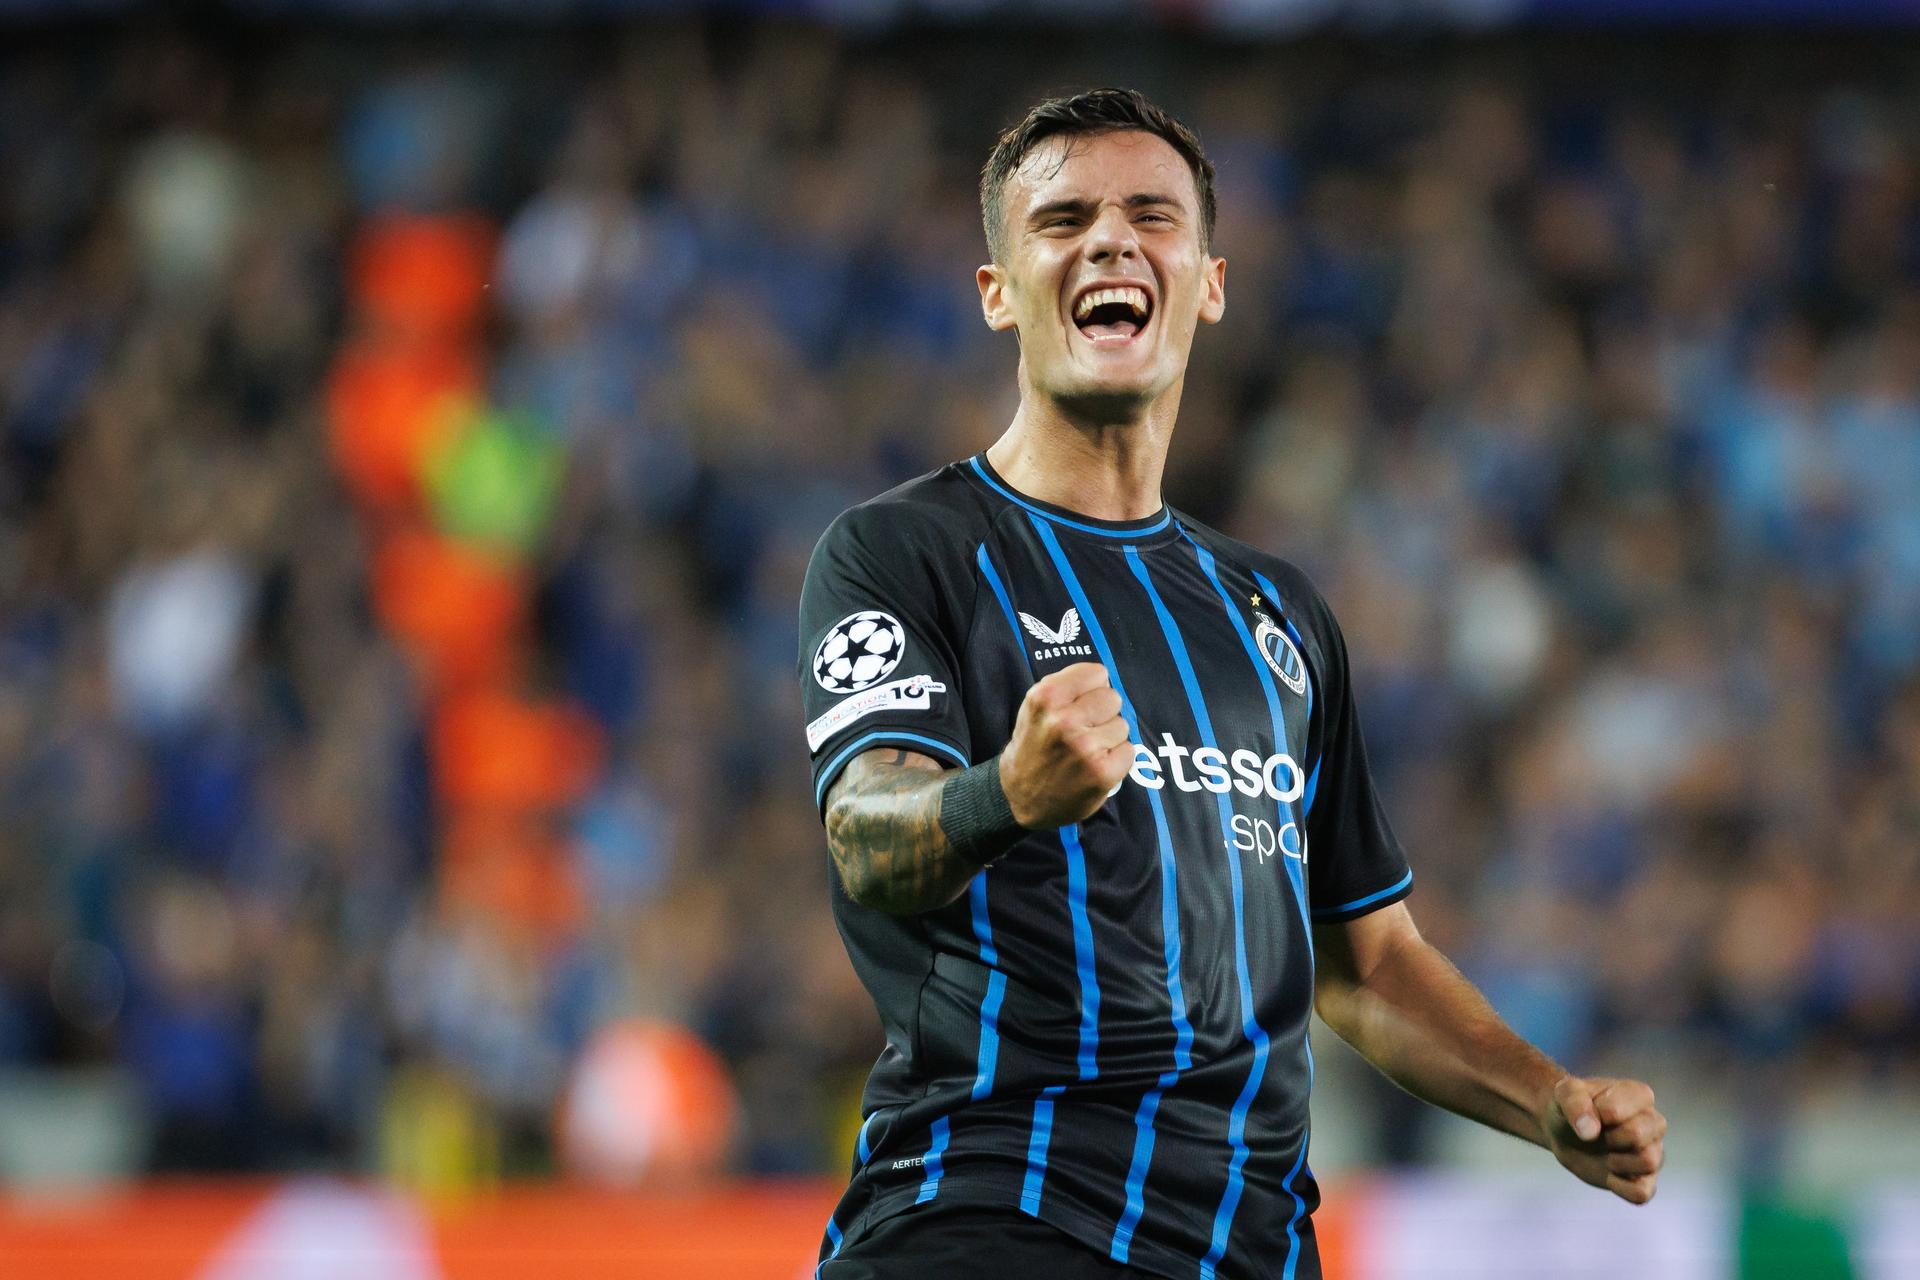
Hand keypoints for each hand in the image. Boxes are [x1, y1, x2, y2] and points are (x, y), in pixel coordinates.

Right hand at [999, 662, 1132, 828]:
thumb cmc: (1032, 748)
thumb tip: (1102, 679)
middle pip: (1112, 698)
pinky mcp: (1102, 772)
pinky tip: (1094, 767)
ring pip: (1121, 725)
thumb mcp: (1033, 709)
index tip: (1081, 704)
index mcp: (1045, 697)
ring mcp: (1085, 747)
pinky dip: (1116, 759)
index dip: (1091, 689)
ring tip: (1086, 752)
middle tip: (1084, 730)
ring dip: (1109, 738)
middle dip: (1102, 713)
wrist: (1021, 800)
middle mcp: (1064, 720)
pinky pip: (1128, 751)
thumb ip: (1064, 688)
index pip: (1096, 673)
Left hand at [1543, 1075, 1665, 1204]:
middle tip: (1599, 1136)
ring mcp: (1653, 1152)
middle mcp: (1653, 1122)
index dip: (1593, 1115)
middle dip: (1609, 1138)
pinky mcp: (1645, 1179)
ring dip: (1617, 1162)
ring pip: (1650, 1162)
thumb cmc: (1570, 1108)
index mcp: (1639, 1095)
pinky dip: (1620, 1188)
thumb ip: (1574, 1101)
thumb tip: (1590, 1131)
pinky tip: (1609, 1176)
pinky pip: (1643, 1193)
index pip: (1615, 1111)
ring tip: (1607, 1156)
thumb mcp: (1563, 1093)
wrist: (1564, 1132)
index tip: (1588, 1112)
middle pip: (1638, 1135)